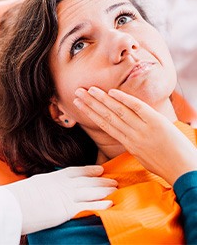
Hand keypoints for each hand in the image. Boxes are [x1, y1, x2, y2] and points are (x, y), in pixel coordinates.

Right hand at [5, 165, 116, 233]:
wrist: (14, 205)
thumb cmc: (21, 195)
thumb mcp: (37, 183)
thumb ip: (49, 183)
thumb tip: (52, 186)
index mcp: (56, 176)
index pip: (77, 171)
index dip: (91, 170)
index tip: (100, 169)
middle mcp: (65, 184)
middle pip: (88, 181)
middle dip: (102, 181)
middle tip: (114, 180)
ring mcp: (67, 196)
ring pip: (91, 191)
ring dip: (105, 190)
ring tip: (116, 189)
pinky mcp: (67, 210)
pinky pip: (88, 206)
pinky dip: (100, 205)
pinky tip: (110, 203)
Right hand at [74, 87, 196, 184]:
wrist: (185, 171)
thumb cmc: (165, 165)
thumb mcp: (143, 156)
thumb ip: (133, 142)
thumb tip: (126, 132)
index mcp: (128, 144)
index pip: (105, 125)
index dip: (90, 114)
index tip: (79, 105)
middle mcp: (132, 136)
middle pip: (107, 116)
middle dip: (90, 104)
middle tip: (77, 93)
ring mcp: (143, 129)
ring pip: (118, 111)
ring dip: (102, 99)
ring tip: (89, 90)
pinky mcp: (156, 123)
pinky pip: (137, 108)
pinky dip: (124, 99)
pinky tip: (112, 92)